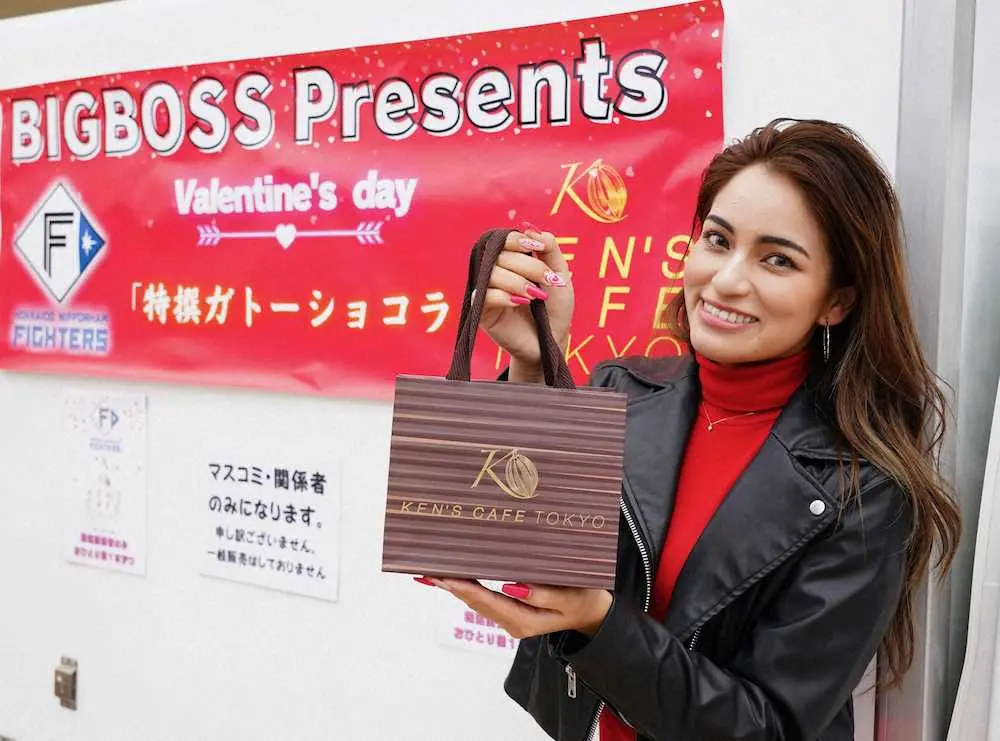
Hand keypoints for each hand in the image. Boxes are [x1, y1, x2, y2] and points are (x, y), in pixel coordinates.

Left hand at [418, 577, 611, 638]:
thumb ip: (542, 593)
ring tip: (431, 573)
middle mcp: (512, 622)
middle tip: (426, 571)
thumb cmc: (583, 599)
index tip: (444, 577)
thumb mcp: (568, 596)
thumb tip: (510, 586)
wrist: (593, 613)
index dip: (464, 588)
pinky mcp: (511, 610)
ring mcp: (510, 618)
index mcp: (524, 620)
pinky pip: (484, 599)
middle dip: (451, 586)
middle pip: (475, 602)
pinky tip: (453, 578)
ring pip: (477, 601)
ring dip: (455, 587)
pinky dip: (467, 587)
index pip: (487, 601)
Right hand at [478, 223, 573, 379]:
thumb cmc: (555, 308)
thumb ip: (549, 248)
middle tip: (548, 281)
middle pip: (500, 256)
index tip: (537, 248)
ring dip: (518, 282)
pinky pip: (482, 295)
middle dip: (528, 266)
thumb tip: (531, 227)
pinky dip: (502, 296)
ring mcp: (487, 292)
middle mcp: (496, 273)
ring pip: (492, 274)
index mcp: (512, 261)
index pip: (504, 240)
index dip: (517, 240)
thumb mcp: (559, 274)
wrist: (552, 339)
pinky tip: (520, 303)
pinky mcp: (481, 312)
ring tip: (537, 296)